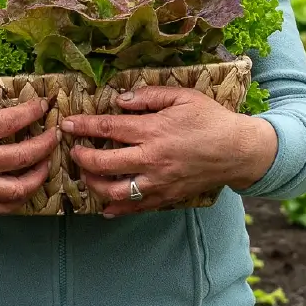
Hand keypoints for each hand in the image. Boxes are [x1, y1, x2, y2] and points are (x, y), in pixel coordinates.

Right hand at [0, 85, 60, 214]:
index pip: (9, 122)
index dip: (31, 111)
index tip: (44, 104)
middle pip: (22, 156)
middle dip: (46, 143)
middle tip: (56, 133)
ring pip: (18, 189)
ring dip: (39, 176)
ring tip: (47, 162)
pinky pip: (2, 208)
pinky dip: (20, 199)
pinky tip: (27, 185)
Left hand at [62, 86, 277, 217]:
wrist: (238, 151)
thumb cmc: (210, 119)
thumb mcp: (181, 96)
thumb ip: (148, 97)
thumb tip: (119, 101)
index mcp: (152, 131)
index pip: (107, 129)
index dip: (83, 126)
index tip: (66, 124)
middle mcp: (151, 159)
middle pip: (103, 164)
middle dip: (81, 158)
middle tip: (73, 151)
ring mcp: (158, 182)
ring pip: (114, 191)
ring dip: (93, 184)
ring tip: (85, 175)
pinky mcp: (166, 197)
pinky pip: (135, 207)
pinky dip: (116, 209)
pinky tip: (104, 206)